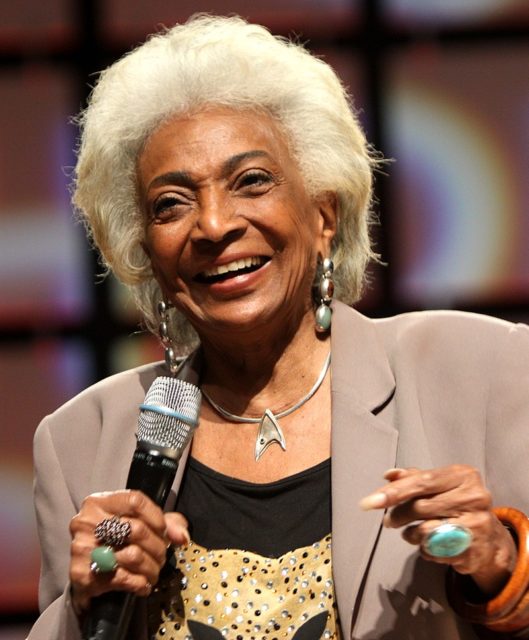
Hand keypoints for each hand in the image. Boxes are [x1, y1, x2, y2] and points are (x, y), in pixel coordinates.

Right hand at [69, 490, 189, 614]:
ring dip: (151, 568)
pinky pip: (123, 579)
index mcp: (99, 502)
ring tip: (154, 572)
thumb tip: (182, 537)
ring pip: (133, 555)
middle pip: (137, 529)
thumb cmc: (114, 542)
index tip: (163, 531)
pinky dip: (140, 583)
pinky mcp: (81, 574)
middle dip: (157, 547)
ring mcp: (81, 548)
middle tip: (162, 556)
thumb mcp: (139, 523)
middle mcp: (86, 521)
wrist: (84, 574)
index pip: (135, 501)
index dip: (156, 517)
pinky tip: (142, 584)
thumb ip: (166, 523)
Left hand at [360, 465, 515, 595]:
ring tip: (408, 533)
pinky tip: (428, 545)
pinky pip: (435, 551)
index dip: (395, 492)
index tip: (370, 502)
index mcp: (463, 475)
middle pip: (421, 507)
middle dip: (398, 515)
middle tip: (388, 521)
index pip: (422, 481)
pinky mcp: (474, 549)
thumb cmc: (457, 504)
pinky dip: (424, 549)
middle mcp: (474, 496)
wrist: (490, 540)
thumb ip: (414, 478)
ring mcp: (476, 524)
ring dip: (409, 535)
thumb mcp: (441, 485)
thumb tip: (389, 475)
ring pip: (425, 531)